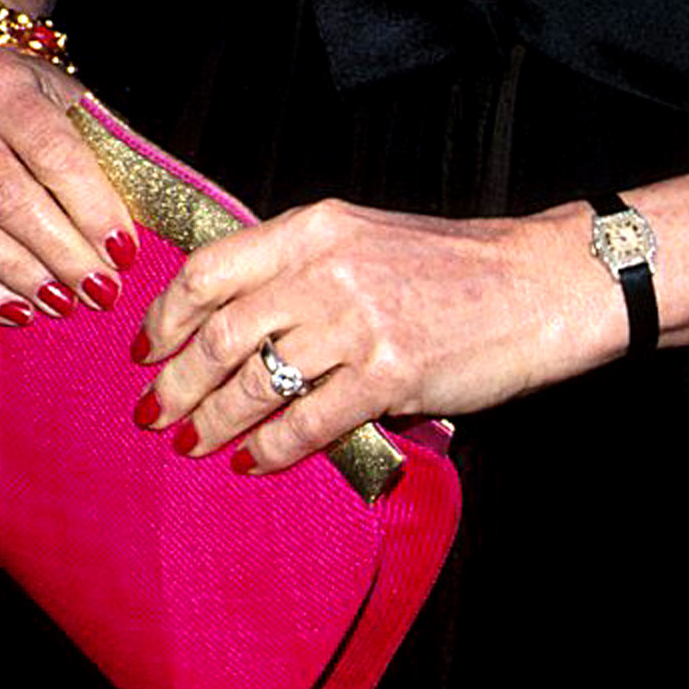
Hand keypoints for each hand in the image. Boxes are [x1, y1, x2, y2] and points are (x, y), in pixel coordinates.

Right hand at [0, 47, 137, 326]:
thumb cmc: (31, 99)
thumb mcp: (66, 101)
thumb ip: (98, 150)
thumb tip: (138, 223)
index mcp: (10, 86)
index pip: (56, 153)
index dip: (92, 207)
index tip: (123, 250)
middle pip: (14, 198)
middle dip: (63, 252)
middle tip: (101, 289)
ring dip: (27, 275)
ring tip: (65, 302)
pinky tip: (20, 307)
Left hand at [130, 195, 606, 472]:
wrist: (540, 282)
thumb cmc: (456, 266)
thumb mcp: (367, 240)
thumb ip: (303, 267)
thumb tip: (234, 321)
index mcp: (316, 227)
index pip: (210, 268)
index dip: (166, 315)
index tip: (148, 347)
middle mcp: (327, 268)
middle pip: (220, 333)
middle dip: (178, 381)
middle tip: (156, 411)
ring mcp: (357, 321)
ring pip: (255, 382)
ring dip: (214, 421)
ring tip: (196, 442)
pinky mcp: (388, 374)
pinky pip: (306, 423)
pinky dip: (270, 449)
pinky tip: (255, 461)